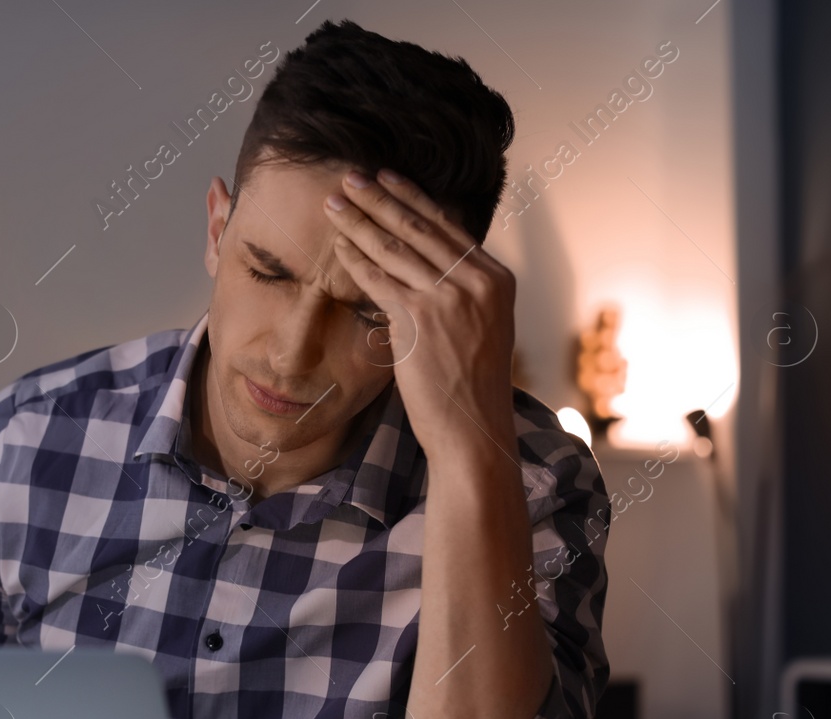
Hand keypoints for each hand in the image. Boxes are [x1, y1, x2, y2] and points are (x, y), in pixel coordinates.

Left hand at [323, 169, 517, 466]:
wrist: (473, 430)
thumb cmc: (471, 387)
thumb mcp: (482, 328)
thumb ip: (463, 292)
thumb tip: (431, 264)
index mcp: (496, 278)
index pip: (447, 226)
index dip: (412, 198)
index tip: (386, 178)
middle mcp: (478, 281)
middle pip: (419, 227)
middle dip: (378, 198)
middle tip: (349, 177)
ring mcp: (450, 298)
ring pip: (395, 248)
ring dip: (359, 220)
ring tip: (333, 202)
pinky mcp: (420, 319)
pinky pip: (379, 280)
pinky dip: (355, 260)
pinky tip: (337, 245)